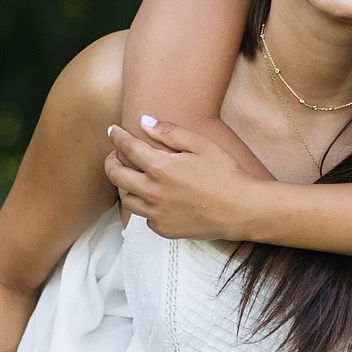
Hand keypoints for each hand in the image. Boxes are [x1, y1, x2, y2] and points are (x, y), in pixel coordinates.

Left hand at [105, 117, 262, 239]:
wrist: (241, 210)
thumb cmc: (225, 174)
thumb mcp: (201, 144)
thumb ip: (170, 132)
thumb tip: (145, 122)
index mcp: (160, 168)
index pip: (127, 148)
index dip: (117, 137)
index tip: (113, 132)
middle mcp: (152, 192)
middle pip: (116, 176)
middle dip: (111, 162)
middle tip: (114, 156)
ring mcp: (156, 213)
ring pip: (127, 199)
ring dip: (126, 186)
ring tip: (134, 178)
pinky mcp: (164, 229)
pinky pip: (144, 217)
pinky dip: (145, 206)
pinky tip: (156, 199)